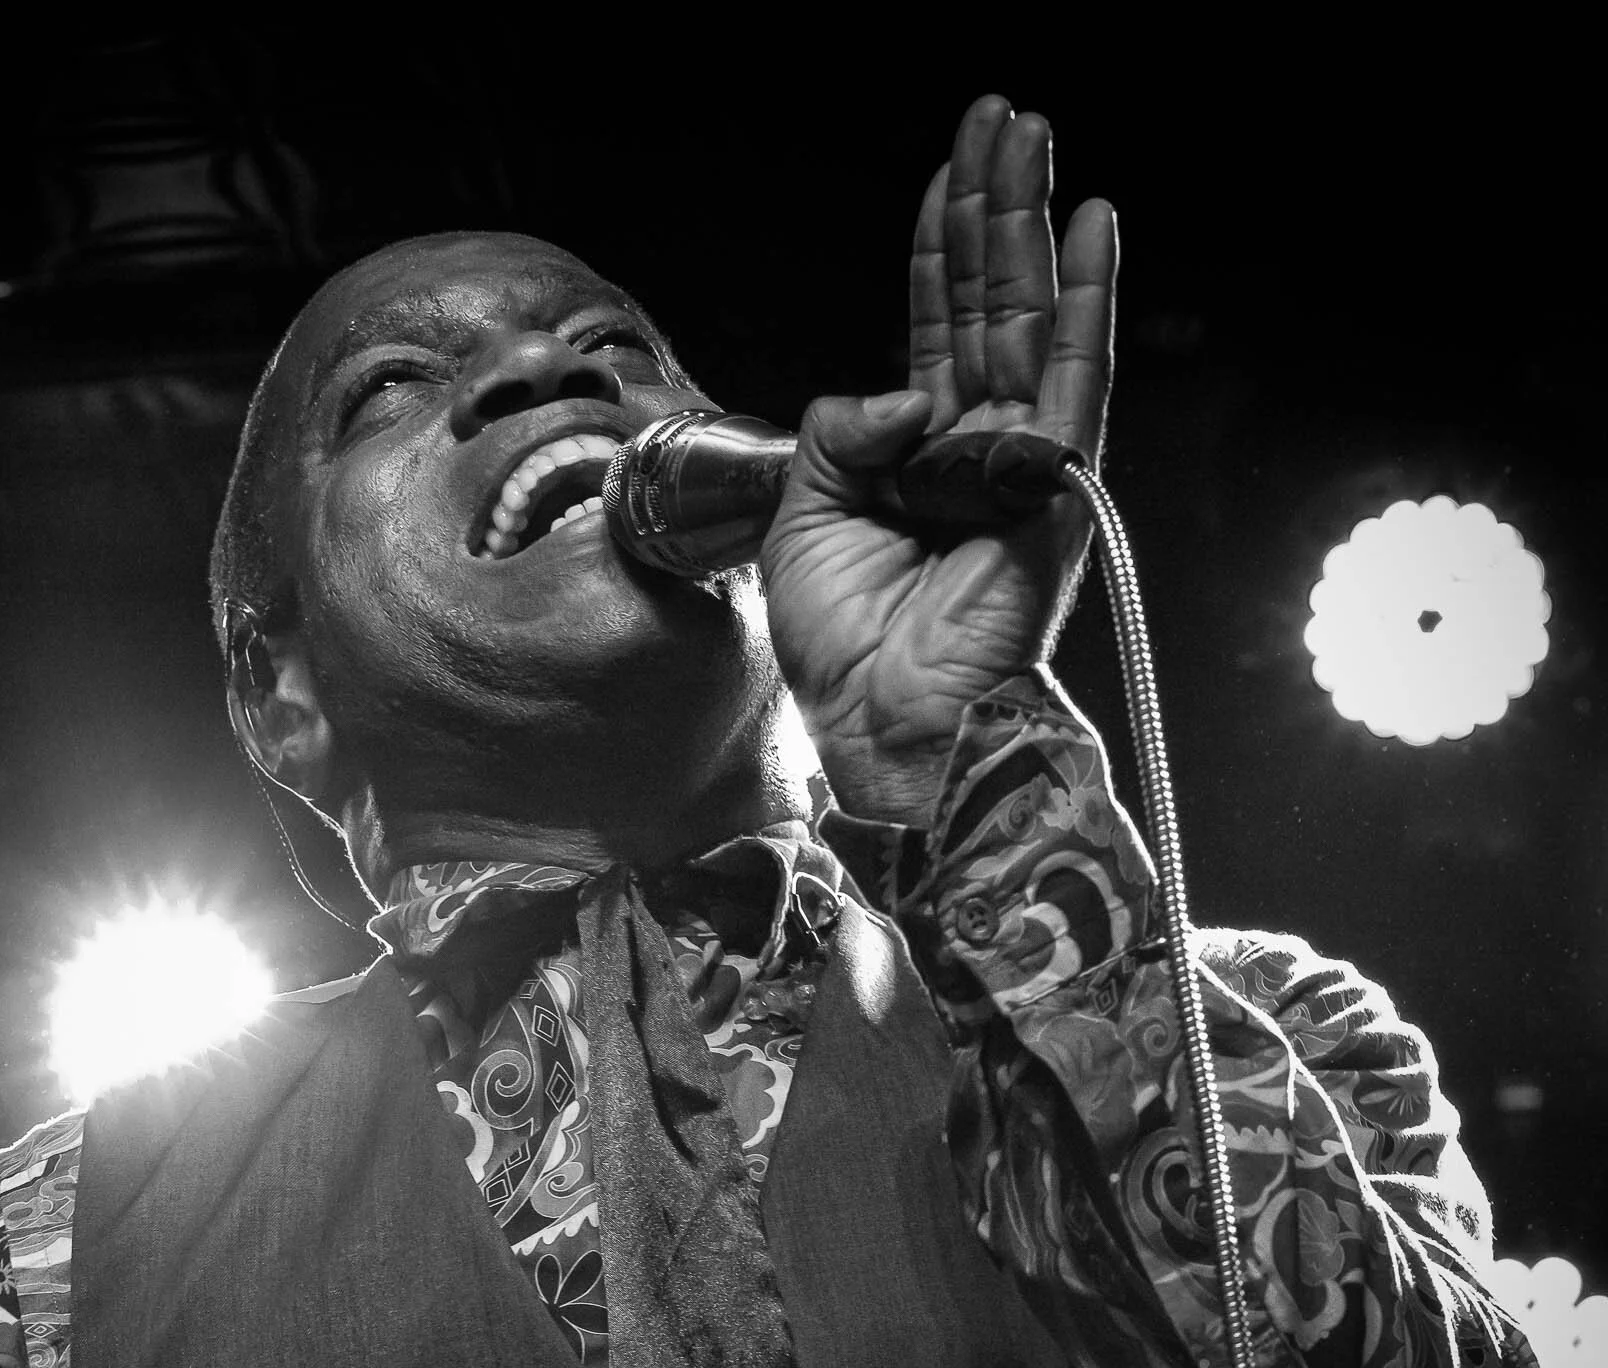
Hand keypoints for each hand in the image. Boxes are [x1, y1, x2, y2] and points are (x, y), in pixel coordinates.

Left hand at [760, 96, 1116, 821]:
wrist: (884, 723)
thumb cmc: (843, 644)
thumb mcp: (804, 513)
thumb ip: (841, 430)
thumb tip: (903, 386)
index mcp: (914, 455)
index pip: (932, 328)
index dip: (937, 250)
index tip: (946, 172)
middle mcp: (974, 447)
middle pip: (986, 305)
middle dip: (991, 209)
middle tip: (1000, 114)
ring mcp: (1020, 464)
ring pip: (1029, 321)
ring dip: (1030, 226)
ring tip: (1032, 135)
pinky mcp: (1055, 488)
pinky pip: (1074, 382)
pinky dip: (1086, 305)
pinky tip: (1092, 227)